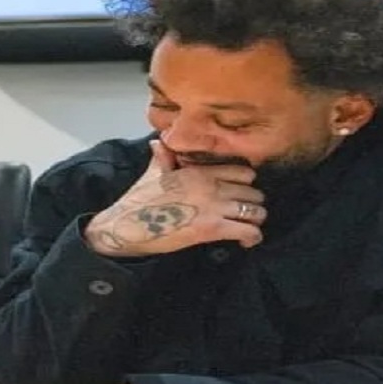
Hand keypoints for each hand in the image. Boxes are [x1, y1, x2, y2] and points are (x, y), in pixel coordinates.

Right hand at [84, 139, 265, 256]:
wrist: (126, 226)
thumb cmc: (138, 201)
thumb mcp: (152, 174)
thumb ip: (163, 158)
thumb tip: (159, 141)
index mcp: (199, 171)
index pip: (243, 171)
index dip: (246, 184)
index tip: (239, 193)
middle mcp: (211, 185)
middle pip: (254, 192)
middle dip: (252, 204)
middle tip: (243, 214)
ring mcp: (213, 207)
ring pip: (256, 211)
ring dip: (254, 221)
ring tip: (245, 228)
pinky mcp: (212, 229)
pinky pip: (249, 231)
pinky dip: (253, 238)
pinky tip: (246, 242)